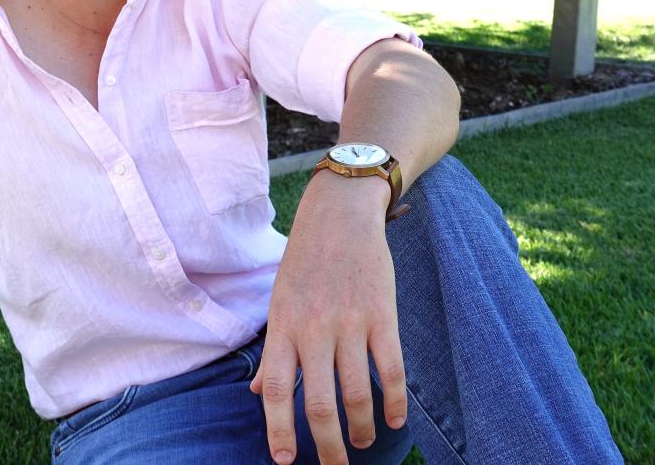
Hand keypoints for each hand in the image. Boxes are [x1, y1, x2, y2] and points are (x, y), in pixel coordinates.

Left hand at [249, 176, 406, 463]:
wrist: (339, 214)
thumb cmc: (305, 262)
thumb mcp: (278, 302)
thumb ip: (272, 351)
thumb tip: (258, 394)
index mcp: (283, 328)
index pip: (275, 391)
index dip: (279, 431)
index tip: (285, 461)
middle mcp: (313, 330)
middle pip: (317, 404)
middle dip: (327, 446)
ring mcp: (349, 323)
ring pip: (356, 393)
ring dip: (362, 428)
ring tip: (363, 444)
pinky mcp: (382, 315)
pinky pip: (391, 369)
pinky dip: (395, 401)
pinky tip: (395, 420)